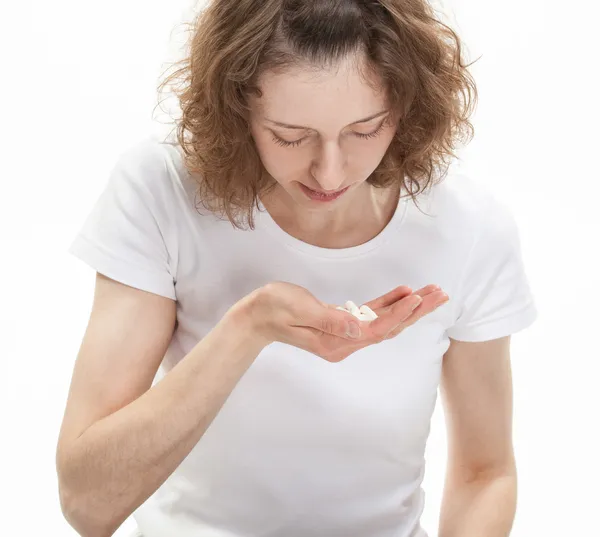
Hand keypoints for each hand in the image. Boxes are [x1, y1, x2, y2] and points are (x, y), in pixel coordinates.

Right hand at [240, 281, 448, 361]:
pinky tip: (404, 292)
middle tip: (441, 294)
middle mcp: (345, 342)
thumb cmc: (275, 309)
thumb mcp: (301, 310)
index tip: (418, 297)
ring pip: (385, 321)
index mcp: (336, 342)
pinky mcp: (342, 324)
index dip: (399, 314)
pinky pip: (371, 315)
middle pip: (389, 327)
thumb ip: (331, 319)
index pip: (376, 329)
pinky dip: (389, 303)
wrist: (258, 316)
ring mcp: (344, 334)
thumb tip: (359, 328)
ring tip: (432, 292)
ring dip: (409, 307)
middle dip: (416, 311)